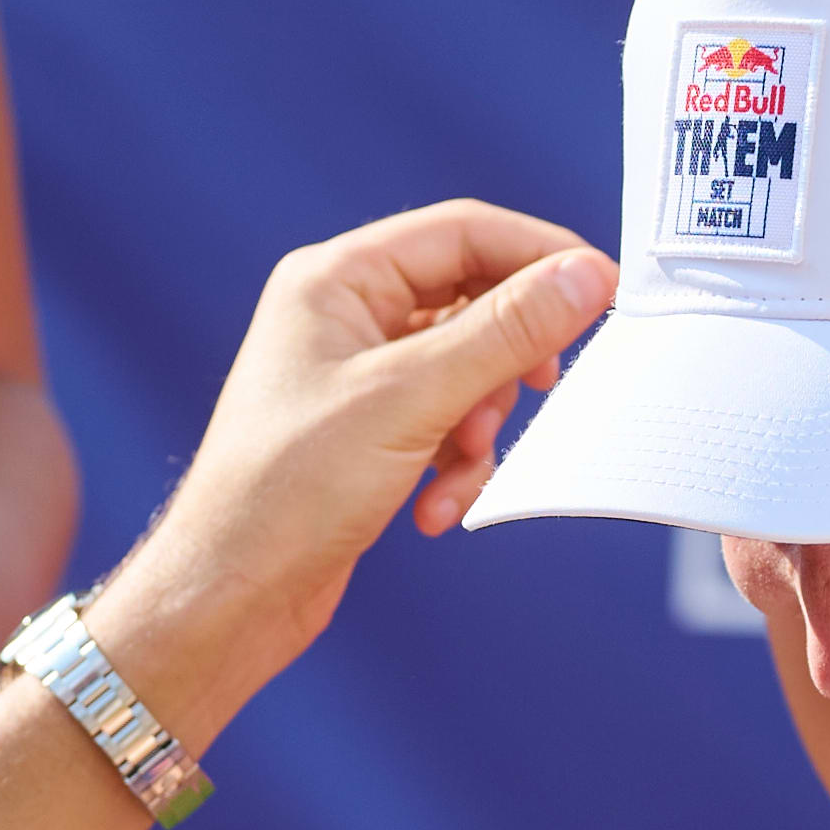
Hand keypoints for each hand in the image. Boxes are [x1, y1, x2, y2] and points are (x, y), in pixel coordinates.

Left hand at [99, 203, 612, 739]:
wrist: (229, 596)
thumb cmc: (286, 489)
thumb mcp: (411, 400)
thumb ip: (505, 332)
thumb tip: (584, 276)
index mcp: (337, 279)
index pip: (464, 233)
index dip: (539, 257)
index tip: (600, 294)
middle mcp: (345, 316)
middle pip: (473, 301)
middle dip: (506, 361)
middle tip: (538, 392)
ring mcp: (357, 376)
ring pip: (467, 370)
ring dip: (481, 425)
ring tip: (460, 466)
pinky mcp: (369, 432)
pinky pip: (446, 422)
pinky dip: (456, 463)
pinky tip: (434, 507)